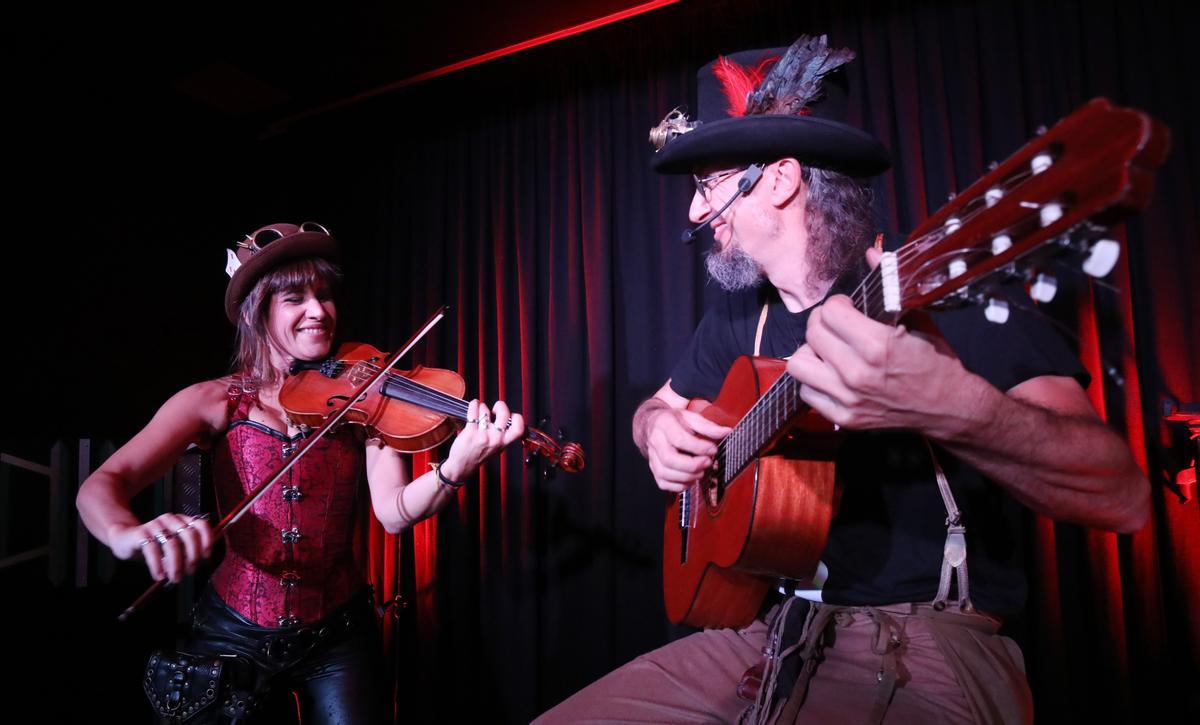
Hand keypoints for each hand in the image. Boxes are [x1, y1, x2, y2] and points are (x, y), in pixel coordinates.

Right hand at [113, 513, 213, 583]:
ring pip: (172, 544)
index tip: (206, 555)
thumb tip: (195, 565)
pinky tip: (159, 575)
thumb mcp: (172, 548)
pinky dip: (157, 565)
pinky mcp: (141, 533)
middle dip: (193, 555)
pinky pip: (152, 549)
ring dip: (176, 564)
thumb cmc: (153, 545)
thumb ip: (185, 553)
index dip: (207, 539)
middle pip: (189, 535)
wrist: (125, 539)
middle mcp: (171, 520)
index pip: (201, 525)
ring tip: (175, 577)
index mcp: (182, 521)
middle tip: (190, 571)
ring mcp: (155, 525)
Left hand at [441, 399, 525, 480]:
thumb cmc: (478, 456)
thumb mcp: (497, 449)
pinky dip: (473, 405)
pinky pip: (473, 411)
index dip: (517, 418)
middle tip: (495, 409)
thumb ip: (503, 436)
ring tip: (480, 412)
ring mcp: (482, 435)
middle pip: (504, 414)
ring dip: (482, 407)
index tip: (510, 415)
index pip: (519, 428)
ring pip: (486, 410)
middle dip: (500, 406)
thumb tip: (505, 417)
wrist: (462, 465)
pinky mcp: (470, 432)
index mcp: (503, 443)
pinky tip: (474, 406)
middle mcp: (495, 439)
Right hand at [643, 406, 730, 493]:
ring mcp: (652, 457)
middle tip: (708, 462)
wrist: (655, 424)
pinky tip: (691, 479)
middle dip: (693, 465)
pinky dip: (680, 485)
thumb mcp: (692, 418)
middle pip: (669, 459)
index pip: (679, 439)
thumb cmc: (676, 421)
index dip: (699, 447)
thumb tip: (727, 432)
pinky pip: (664, 483)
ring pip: (665, 474)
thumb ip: (709, 427)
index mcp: (664, 424)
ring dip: (688, 477)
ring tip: (701, 471)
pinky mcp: (654, 470)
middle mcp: (655, 441)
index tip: (713, 449)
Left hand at [785, 294, 967, 431]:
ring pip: (799, 364)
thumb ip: (888, 285)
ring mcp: (848, 398)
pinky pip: (806, 392)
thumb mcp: (917, 319)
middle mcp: (857, 373)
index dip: (838, 304)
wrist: (950, 408)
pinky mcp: (844, 418)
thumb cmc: (936, 362)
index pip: (830, 311)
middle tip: (837, 325)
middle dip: (822, 323)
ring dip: (812, 352)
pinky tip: (832, 374)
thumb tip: (871, 251)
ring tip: (830, 350)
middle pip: (812, 333)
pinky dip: (814, 380)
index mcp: (877, 345)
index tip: (849, 307)